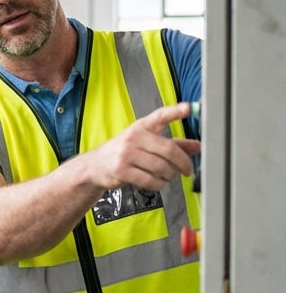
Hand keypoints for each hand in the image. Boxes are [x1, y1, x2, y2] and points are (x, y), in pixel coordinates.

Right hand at [82, 102, 198, 192]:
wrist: (95, 166)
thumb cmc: (124, 153)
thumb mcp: (146, 143)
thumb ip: (173, 144)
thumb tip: (197, 146)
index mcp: (141, 127)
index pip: (159, 116)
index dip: (174, 112)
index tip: (188, 108)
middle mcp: (133, 137)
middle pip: (168, 150)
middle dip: (183, 163)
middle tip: (187, 170)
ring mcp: (126, 154)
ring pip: (161, 168)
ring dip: (170, 176)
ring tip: (168, 176)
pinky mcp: (121, 170)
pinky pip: (150, 180)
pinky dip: (158, 184)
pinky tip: (156, 182)